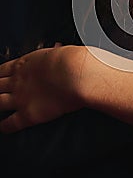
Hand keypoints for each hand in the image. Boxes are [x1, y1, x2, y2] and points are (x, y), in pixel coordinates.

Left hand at [0, 45, 132, 132]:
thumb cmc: (74, 61)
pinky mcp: (28, 114)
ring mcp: (21, 98)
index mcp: (25, 63)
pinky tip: (2, 128)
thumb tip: (58, 49)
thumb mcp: (60, 51)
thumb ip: (53, 54)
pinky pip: (9, 124)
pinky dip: (3, 127)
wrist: (78, 74)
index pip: (1, 69)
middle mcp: (18, 80)